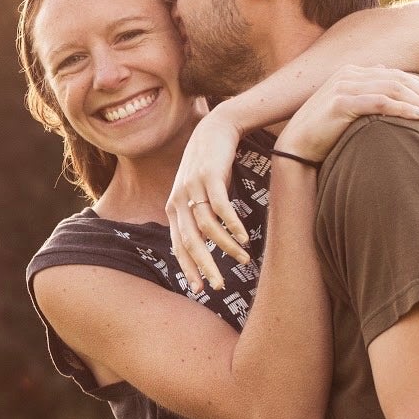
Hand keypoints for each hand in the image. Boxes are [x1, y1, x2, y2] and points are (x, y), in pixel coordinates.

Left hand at [166, 109, 247, 295]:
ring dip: (226, 247)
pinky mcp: (210, 177)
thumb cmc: (210, 167)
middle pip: (190, 241)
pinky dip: (232, 225)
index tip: (200, 289)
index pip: (178, 245)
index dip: (188, 268)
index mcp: (173, 208)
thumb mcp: (197, 194)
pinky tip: (244, 238)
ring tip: (244, 259)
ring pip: (207, 227)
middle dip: (205, 267)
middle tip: (219, 286)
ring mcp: (193, 188)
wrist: (215, 129)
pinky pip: (220, 207)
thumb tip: (206, 247)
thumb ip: (198, 218)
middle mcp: (178, 200)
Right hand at [276, 66, 418, 163]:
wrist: (296, 147)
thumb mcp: (348, 109)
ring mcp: (343, 86)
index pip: (395, 74)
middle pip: (398, 79)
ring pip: (392, 89)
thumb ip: (367, 96)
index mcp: (351, 72)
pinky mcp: (340, 102)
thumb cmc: (324, 133)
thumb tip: (389, 86)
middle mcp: (348, 74)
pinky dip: (402, 108)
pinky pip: (379, 102)